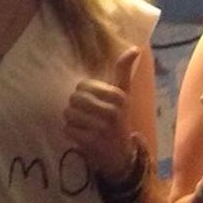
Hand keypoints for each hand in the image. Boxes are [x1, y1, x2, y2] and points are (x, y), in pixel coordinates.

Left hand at [63, 47, 139, 179]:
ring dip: (71, 120)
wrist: (121, 154)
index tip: (92, 102)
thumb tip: (135, 48)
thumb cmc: (118, 119)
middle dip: (75, 107)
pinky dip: (70, 133)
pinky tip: (81, 135)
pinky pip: (67, 129)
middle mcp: (113, 111)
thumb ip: (124, 71)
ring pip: (69, 114)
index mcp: (119, 96)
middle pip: (74, 98)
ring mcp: (103, 128)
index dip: (82, 93)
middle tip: (85, 115)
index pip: (83, 85)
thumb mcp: (123, 95)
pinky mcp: (92, 142)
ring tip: (82, 125)